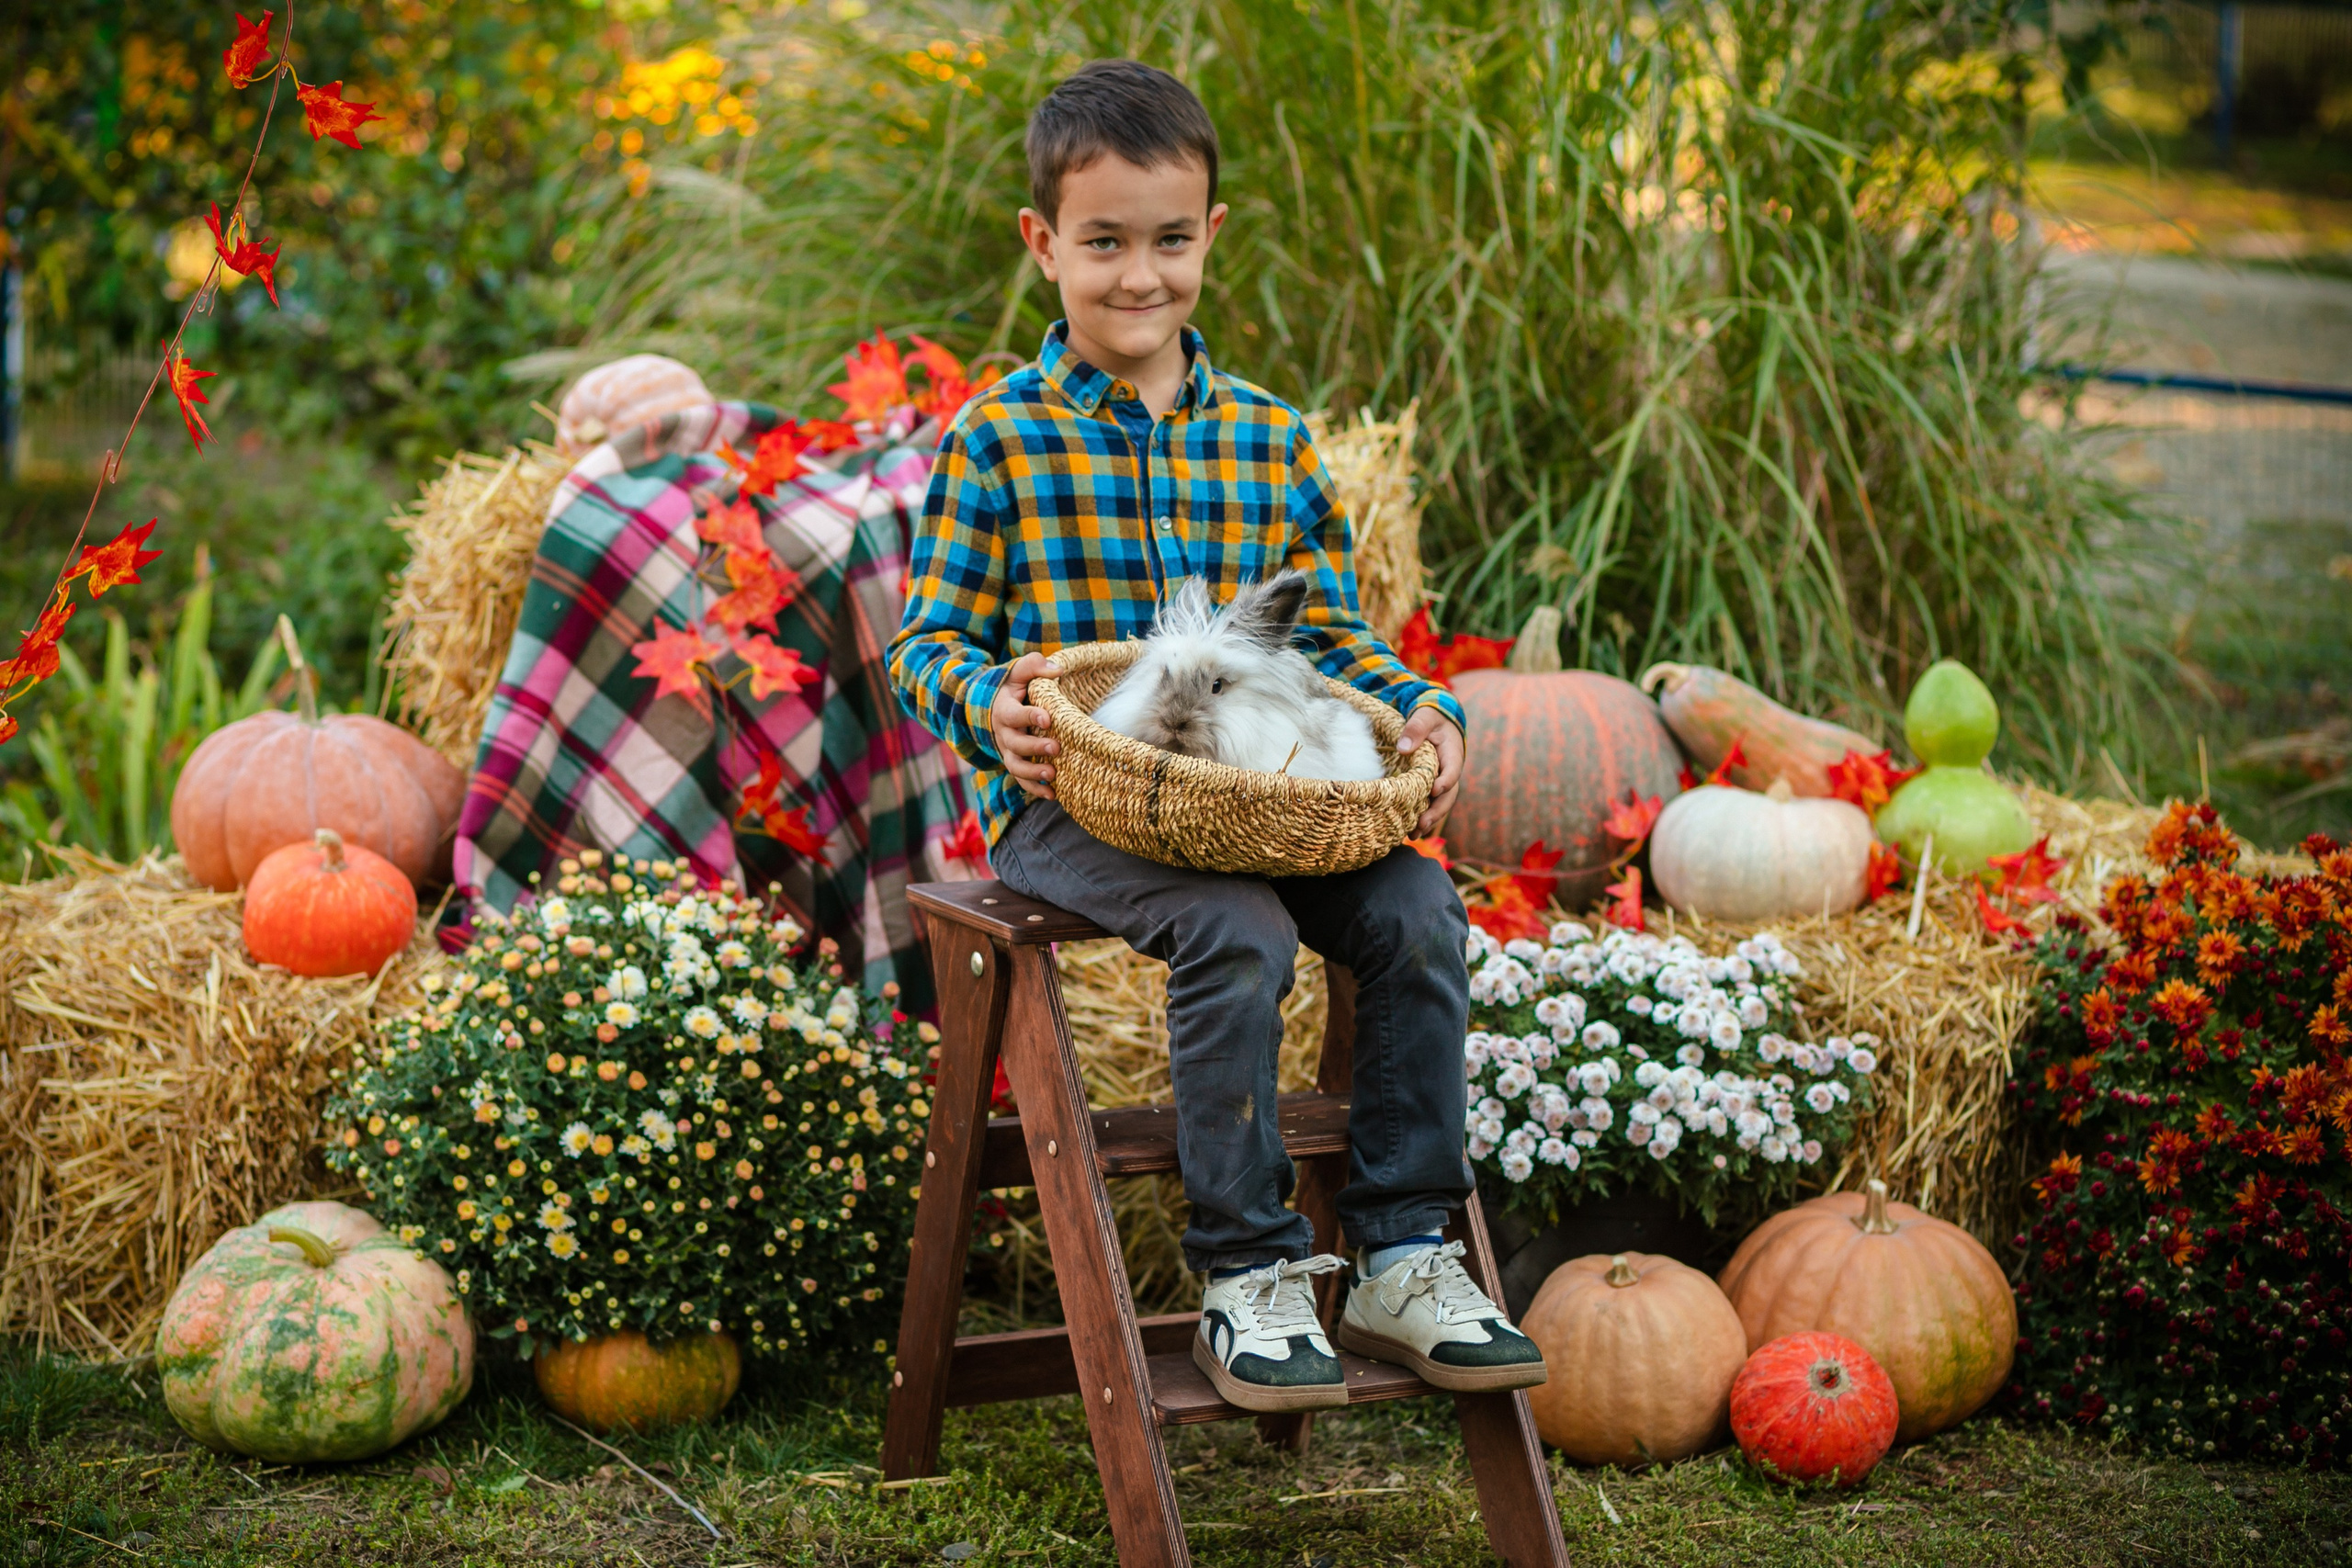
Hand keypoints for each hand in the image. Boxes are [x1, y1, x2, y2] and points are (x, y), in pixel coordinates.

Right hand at [990, 652, 1064, 800]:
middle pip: (1014, 744)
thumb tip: (1057, 670)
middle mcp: (1003, 733)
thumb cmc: (1013, 686)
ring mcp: (1007, 750)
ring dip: (1033, 774)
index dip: (1029, 716)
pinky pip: (1021, 780)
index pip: (1013, 714)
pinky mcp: (1014, 762)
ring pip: (1015, 766)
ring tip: (1053, 775)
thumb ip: (1034, 666)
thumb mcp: (1019, 671)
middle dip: (1034, 748)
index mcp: (1004, 709)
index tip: (1048, 718)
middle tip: (1055, 748)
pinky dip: (1034, 789)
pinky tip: (1053, 795)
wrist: (993, 705)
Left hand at [1397, 708, 1464, 837]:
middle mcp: (1449, 772)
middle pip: (1447, 795)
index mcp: (1451, 754)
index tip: (1434, 790)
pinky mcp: (1431, 788)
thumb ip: (1416, 729)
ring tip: (1413, 835)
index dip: (1445, 781)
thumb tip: (1404, 748)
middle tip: (1422, 824)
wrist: (1435, 723)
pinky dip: (1422, 818)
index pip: (1452, 771)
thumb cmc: (1430, 719)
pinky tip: (1410, 832)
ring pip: (1439, 805)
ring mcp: (1442, 782)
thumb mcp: (1424, 717)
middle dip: (1436, 811)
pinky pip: (1430, 805)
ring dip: (1429, 820)